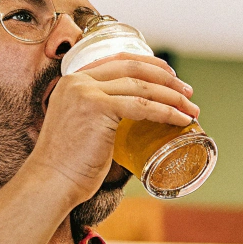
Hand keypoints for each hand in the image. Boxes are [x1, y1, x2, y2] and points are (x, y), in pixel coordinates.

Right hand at [27, 54, 198, 206]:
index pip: (118, 61)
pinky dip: (166, 112)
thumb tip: (134, 120)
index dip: (148, 64)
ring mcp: (87, 91)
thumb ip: (102, 117)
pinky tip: (181, 120)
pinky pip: (142, 105)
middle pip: (133, 68)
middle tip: (187, 92)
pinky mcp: (98, 107)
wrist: (51, 182)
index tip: (170, 75)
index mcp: (74, 81)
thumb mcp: (83, 128)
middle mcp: (78, 80)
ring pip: (141, 86)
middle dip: (166, 78)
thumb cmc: (69, 166)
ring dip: (172, 97)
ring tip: (191, 109)